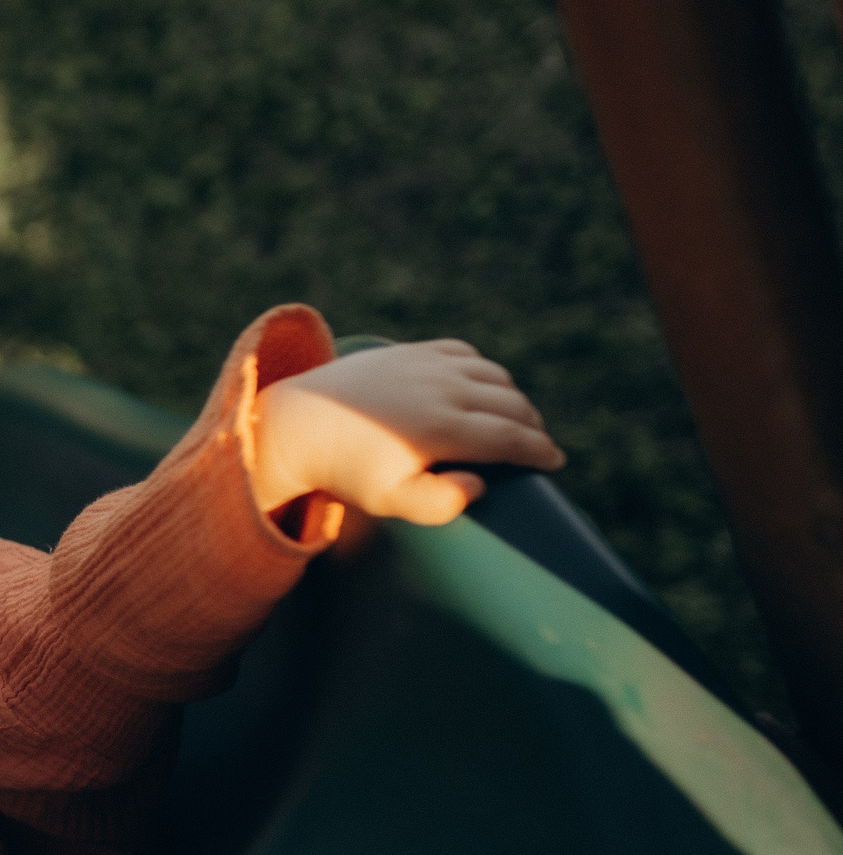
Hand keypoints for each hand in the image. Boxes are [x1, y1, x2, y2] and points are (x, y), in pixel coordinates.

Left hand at [250, 340, 565, 524]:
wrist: (299, 423)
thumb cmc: (346, 470)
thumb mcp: (388, 500)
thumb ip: (439, 504)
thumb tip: (480, 484)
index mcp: (440, 428)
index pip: (510, 438)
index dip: (540, 451)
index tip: (555, 463)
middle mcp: (441, 389)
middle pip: (510, 404)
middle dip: (532, 427)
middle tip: (538, 447)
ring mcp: (426, 364)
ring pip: (494, 376)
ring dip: (513, 397)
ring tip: (517, 421)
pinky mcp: (410, 350)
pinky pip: (465, 353)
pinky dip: (485, 371)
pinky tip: (485, 388)